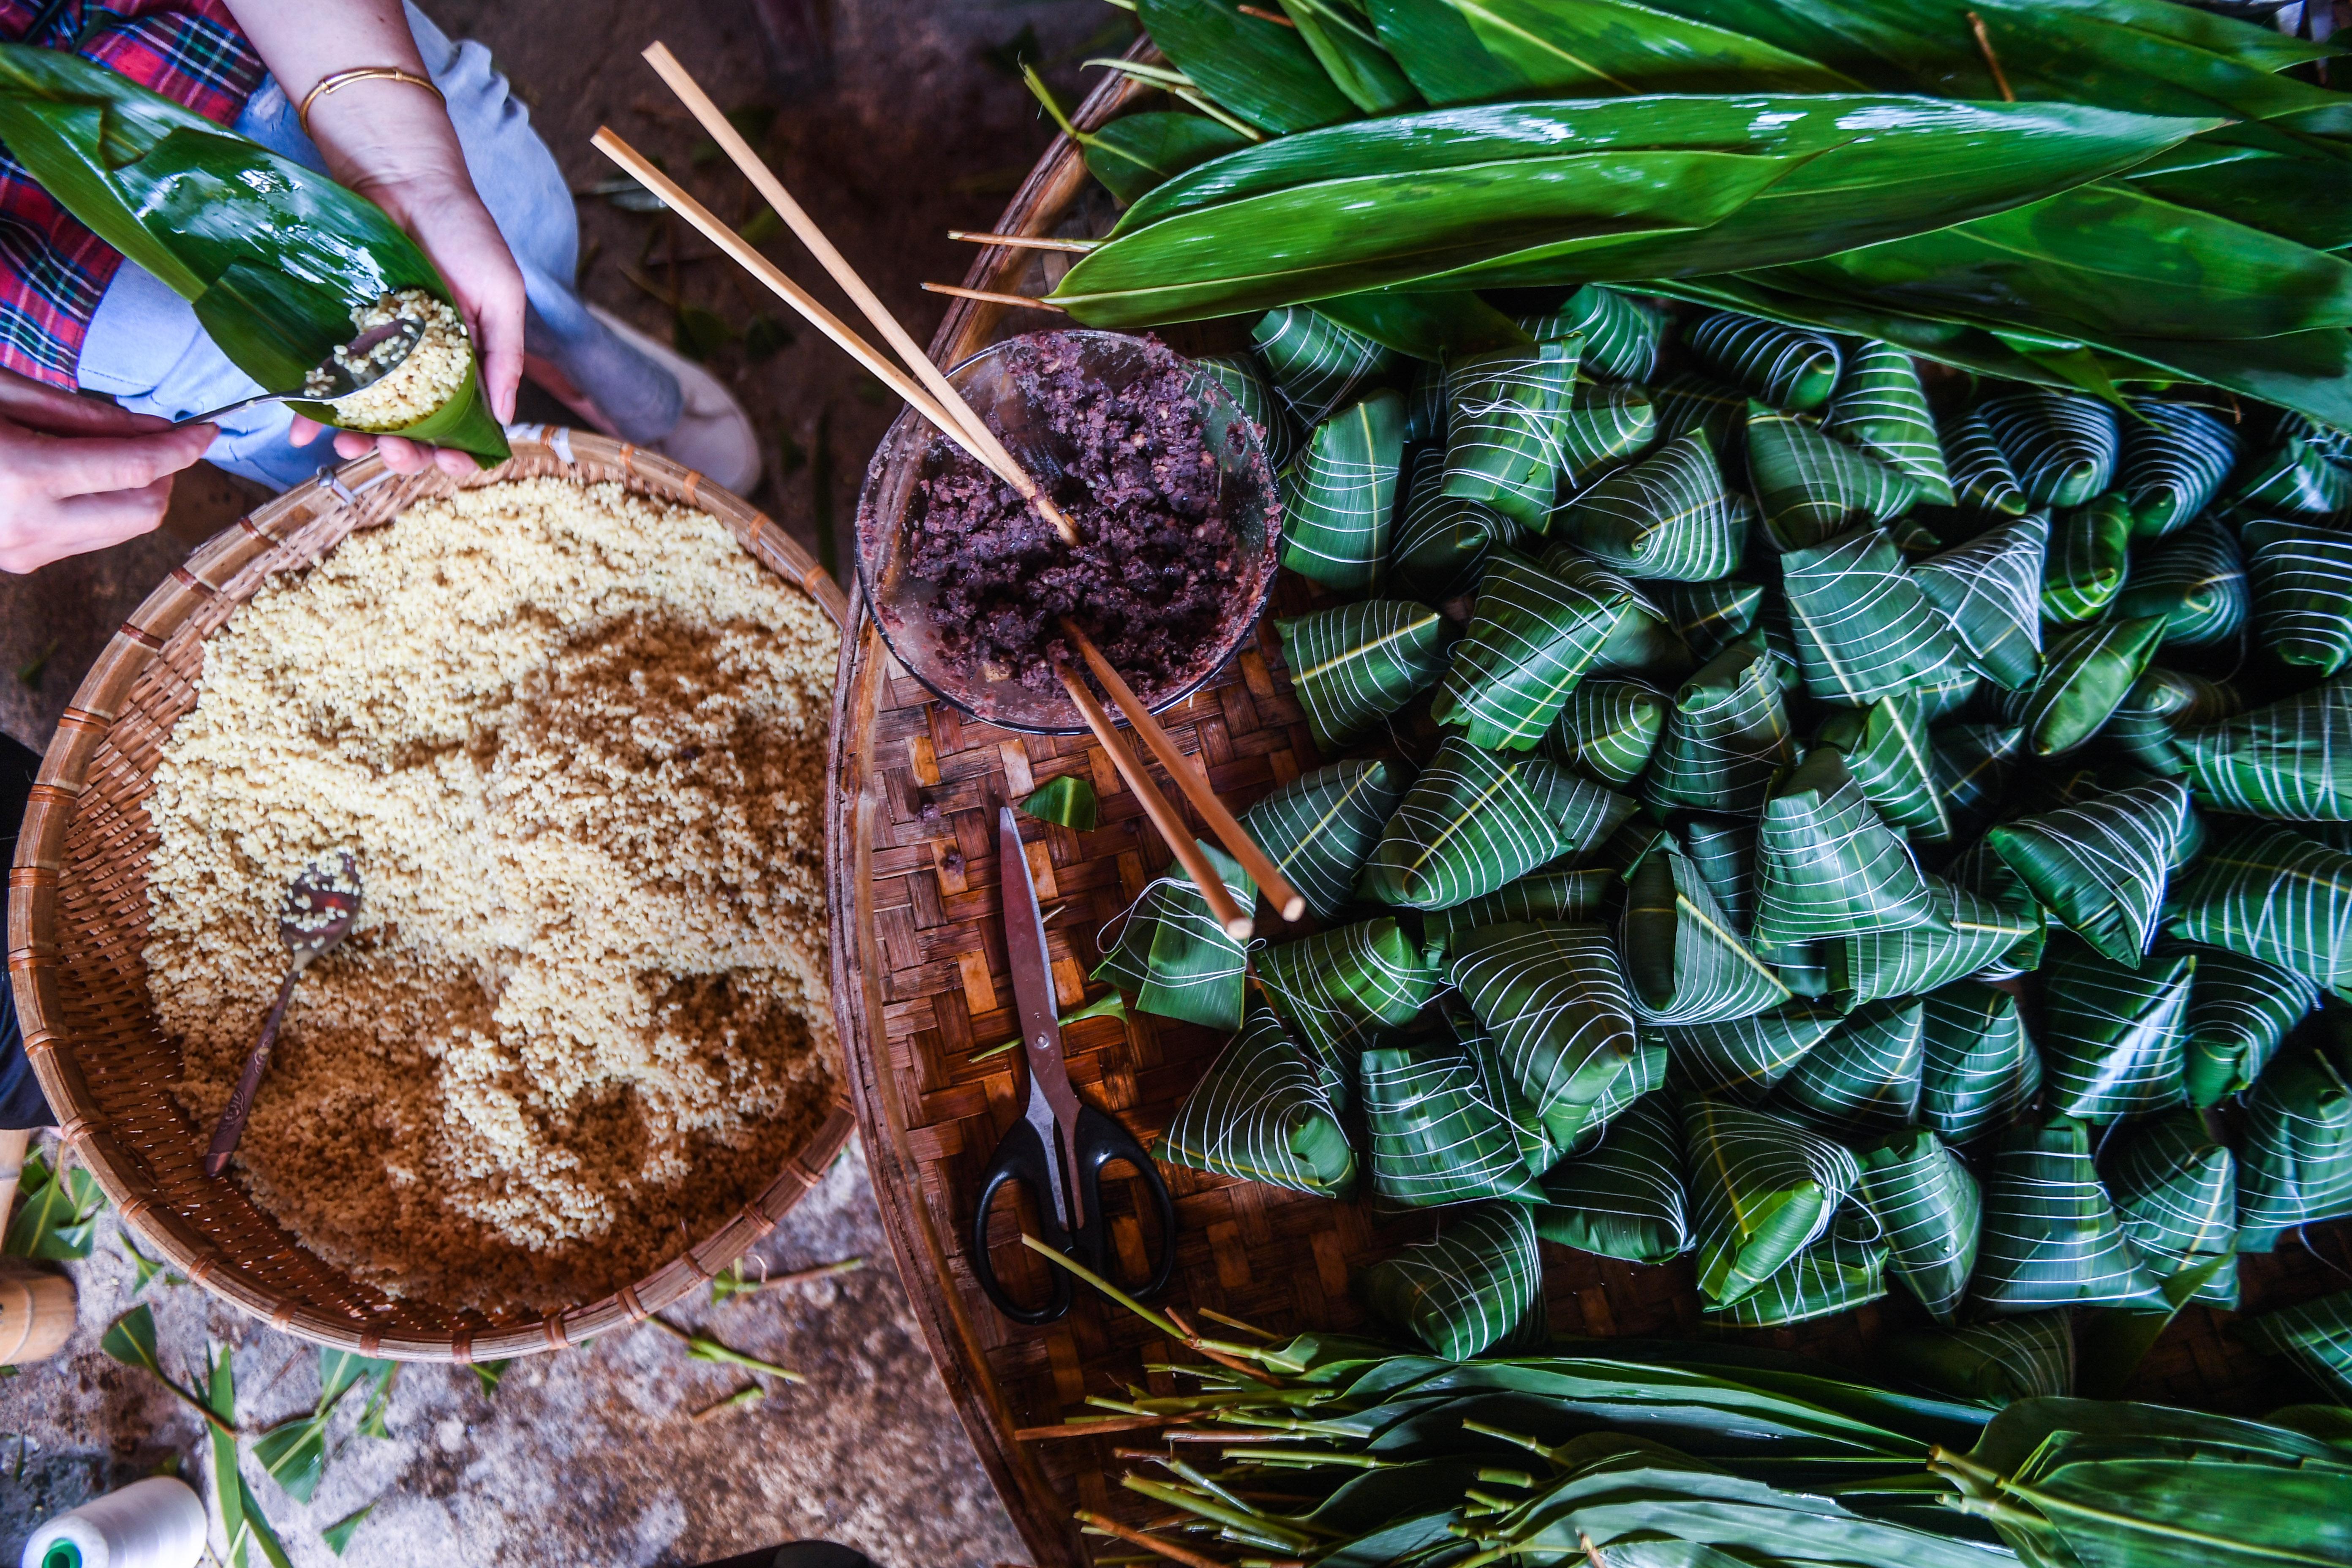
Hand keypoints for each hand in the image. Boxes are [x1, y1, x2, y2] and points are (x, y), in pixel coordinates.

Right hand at [0, 369, 213, 573]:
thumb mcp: (4, 392)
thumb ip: (85, 414)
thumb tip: (157, 429)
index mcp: (23, 475)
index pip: (134, 469)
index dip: (180, 449)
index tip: (206, 431)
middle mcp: (29, 525)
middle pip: (144, 512)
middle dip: (164, 474)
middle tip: (153, 440)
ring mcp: (25, 550)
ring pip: (124, 530)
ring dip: (135, 492)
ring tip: (104, 453)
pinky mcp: (23, 560)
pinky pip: (91, 537)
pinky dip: (103, 507)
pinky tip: (76, 478)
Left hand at [286, 153, 525, 478]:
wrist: (402, 176)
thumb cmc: (463, 231)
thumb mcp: (502, 294)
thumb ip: (505, 354)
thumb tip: (505, 418)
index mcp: (464, 361)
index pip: (464, 422)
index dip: (458, 451)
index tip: (452, 463)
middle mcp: (419, 363)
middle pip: (412, 427)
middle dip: (405, 452)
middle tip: (397, 452)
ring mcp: (376, 349)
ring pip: (365, 413)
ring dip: (359, 439)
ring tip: (351, 444)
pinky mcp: (338, 330)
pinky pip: (322, 379)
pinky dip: (310, 410)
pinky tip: (302, 431)